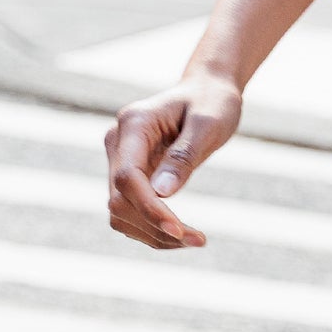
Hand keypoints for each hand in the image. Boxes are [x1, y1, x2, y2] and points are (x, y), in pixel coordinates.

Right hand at [105, 72, 242, 249]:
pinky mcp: (128, 176)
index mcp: (134, 124)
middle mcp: (118, 142)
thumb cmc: (212, 102)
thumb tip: (162, 194)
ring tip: (194, 239)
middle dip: (155, 226)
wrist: (207, 91)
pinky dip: (151, 229)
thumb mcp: (208, 124)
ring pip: (120, 213)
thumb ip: (184, 156)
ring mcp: (119, 159)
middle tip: (199, 240)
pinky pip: (129, 213)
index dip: (149, 208)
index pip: (127, 177)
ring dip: (153, 234)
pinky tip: (180, 233)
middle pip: (119, 200)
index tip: (180, 230)